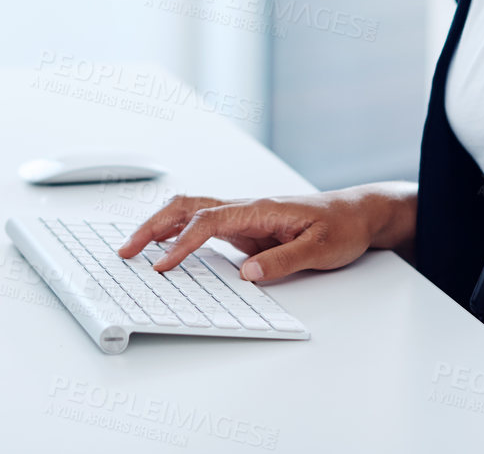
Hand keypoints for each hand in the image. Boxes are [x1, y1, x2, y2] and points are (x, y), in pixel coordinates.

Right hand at [115, 191, 376, 282]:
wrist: (357, 213)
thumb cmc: (342, 227)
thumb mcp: (321, 249)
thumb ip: (283, 261)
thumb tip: (247, 276)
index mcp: (261, 209)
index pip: (209, 221)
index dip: (182, 243)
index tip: (163, 264)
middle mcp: (246, 208)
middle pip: (188, 208)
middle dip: (153, 226)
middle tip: (127, 250)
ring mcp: (243, 216)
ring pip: (190, 211)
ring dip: (159, 226)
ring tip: (134, 247)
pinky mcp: (245, 227)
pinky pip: (202, 224)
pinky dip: (177, 231)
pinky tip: (164, 245)